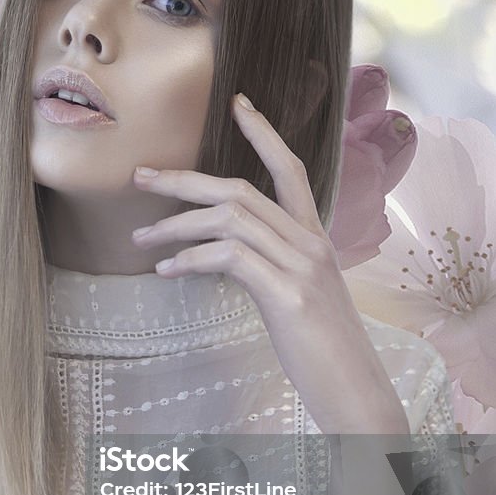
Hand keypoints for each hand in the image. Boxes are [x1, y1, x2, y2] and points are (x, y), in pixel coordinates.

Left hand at [132, 93, 408, 435]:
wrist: (354, 392)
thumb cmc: (322, 351)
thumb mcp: (297, 298)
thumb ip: (269, 268)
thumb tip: (225, 256)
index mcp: (315, 240)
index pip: (291, 170)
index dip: (264, 133)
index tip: (237, 103)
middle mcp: (311, 244)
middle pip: (241, 189)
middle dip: (185, 179)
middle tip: (142, 176)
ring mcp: (302, 267)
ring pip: (229, 218)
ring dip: (176, 224)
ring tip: (141, 237)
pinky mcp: (288, 295)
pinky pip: (229, 257)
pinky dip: (189, 259)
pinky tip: (165, 270)